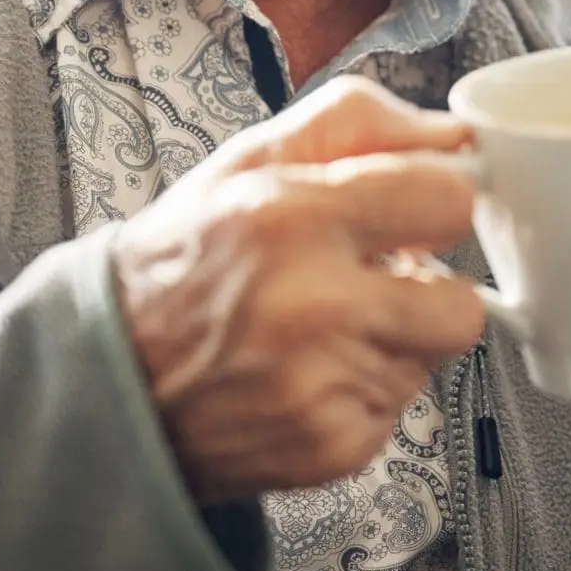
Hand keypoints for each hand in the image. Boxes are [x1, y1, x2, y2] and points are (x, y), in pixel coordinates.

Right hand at [110, 75, 486, 497]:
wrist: (109, 378)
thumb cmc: (181, 263)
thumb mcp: (249, 159)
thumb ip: (359, 125)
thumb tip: (452, 135)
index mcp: (292, 219)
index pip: (447, 203)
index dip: (437, 206)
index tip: (418, 213)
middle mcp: (313, 308)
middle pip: (461, 306)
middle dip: (428, 292)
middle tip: (376, 281)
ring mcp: (323, 387)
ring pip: (429, 360)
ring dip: (392, 342)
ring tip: (323, 327)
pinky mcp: (329, 446)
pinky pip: (397, 410)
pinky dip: (362, 392)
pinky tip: (307, 373)